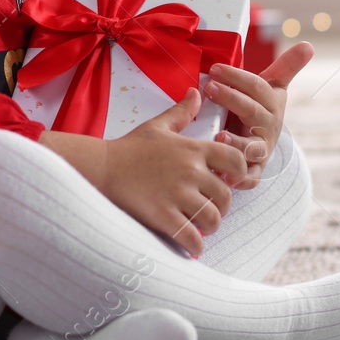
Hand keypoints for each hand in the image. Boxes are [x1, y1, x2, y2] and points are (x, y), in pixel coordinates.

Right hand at [100, 87, 248, 258]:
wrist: (101, 167)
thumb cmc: (129, 148)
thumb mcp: (157, 126)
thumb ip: (181, 112)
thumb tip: (196, 93)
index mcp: (193, 149)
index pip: (236, 160)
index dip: (238, 174)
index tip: (228, 181)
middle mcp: (190, 171)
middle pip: (226, 195)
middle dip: (221, 207)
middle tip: (210, 210)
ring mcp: (177, 194)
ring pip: (213, 218)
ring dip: (209, 226)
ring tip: (200, 227)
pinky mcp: (163, 216)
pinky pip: (192, 238)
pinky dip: (195, 246)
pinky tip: (190, 245)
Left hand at [204, 40, 314, 188]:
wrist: (262, 143)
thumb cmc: (259, 109)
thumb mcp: (272, 87)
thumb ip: (287, 67)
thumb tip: (310, 45)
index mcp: (272, 103)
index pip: (257, 87)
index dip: (236, 77)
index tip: (215, 68)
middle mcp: (269, 126)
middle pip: (252, 112)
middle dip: (231, 98)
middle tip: (209, 88)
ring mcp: (262, 149)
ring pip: (253, 147)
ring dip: (237, 143)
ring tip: (220, 136)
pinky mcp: (255, 170)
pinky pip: (250, 177)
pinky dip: (241, 179)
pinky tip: (227, 177)